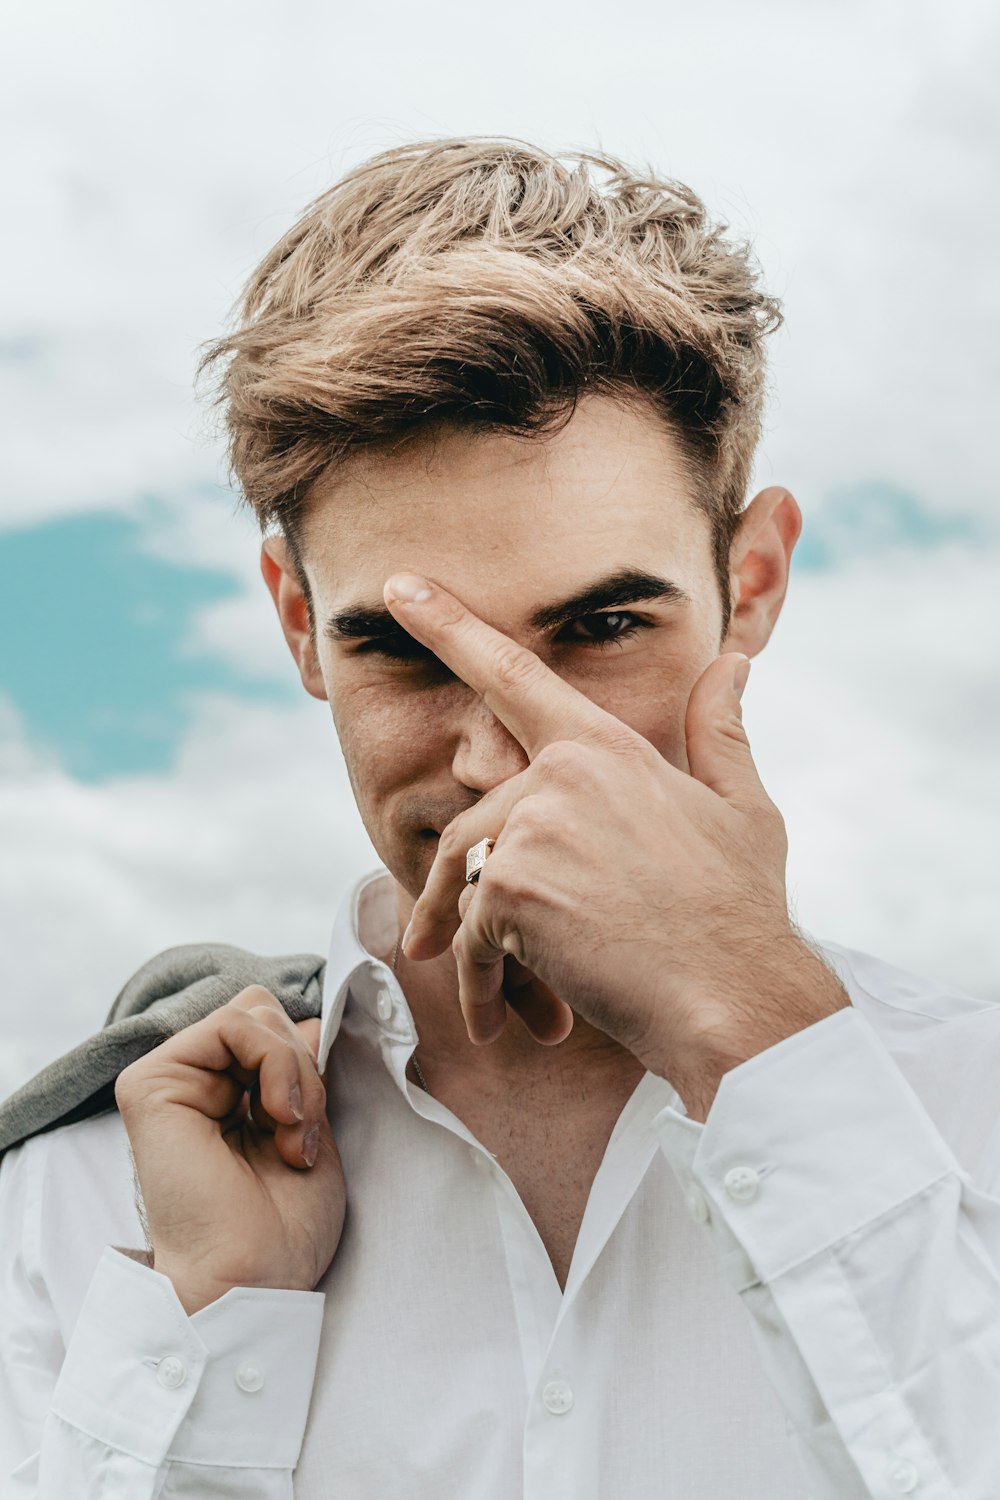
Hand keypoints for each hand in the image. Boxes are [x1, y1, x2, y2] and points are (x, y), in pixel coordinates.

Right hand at [115, 988, 344, 1313]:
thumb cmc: (282, 1228)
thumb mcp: (308, 1129)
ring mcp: (168, 1080)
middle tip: (301, 1130)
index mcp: (222, 1095)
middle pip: (261, 1011)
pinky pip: (233, 1024)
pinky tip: (278, 1119)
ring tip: (291, 1136)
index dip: (306, 1059)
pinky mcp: (152, 1084)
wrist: (255, 1279)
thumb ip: (300, 1072)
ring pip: (253, 1013)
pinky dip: (276, 1063)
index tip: (313, 1123)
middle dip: (302, 1063)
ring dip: (294, 1071)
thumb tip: (308, 1020)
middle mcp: (190, 1083)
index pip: (270, 1026)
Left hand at [386, 573, 849, 1117]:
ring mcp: (531, 830)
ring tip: (486, 998)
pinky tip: (500, 1018)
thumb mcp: (741, 807)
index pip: (512, 671)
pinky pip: (468, 934)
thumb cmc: (740, 908)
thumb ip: (720, 729)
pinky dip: (478, 981)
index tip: (399, 589)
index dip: (449, 624)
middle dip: (457, 886)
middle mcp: (559, 775)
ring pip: (463, 878)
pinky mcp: (511, 891)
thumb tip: (733, 663)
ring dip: (465, 941)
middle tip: (433, 942)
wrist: (735, 999)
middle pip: (474, 819)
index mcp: (605, 746)